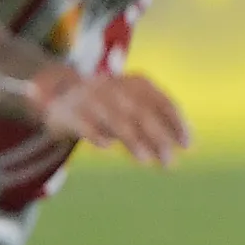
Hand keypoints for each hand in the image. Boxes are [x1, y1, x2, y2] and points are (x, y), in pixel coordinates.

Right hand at [35, 68, 191, 166]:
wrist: (57, 90)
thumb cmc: (107, 103)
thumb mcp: (132, 105)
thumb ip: (156, 121)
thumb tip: (187, 143)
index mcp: (135, 83)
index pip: (161, 101)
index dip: (176, 122)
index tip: (187, 145)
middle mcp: (115, 87)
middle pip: (141, 112)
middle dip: (158, 137)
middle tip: (169, 161)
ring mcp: (91, 98)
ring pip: (115, 118)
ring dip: (132, 139)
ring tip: (146, 160)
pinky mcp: (69, 111)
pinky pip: (83, 122)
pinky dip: (95, 133)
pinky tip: (105, 146)